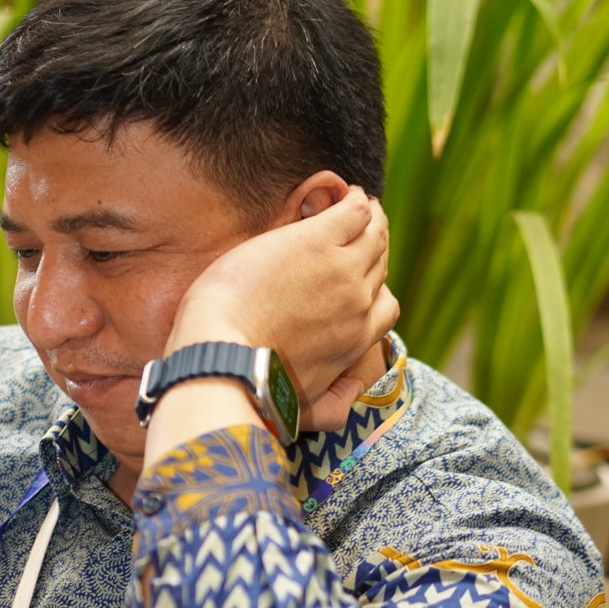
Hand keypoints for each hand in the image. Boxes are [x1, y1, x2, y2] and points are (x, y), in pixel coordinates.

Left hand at [166, 186, 398, 423]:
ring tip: (354, 204)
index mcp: (354, 344)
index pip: (385, 308)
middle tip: (355, 231)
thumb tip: (350, 398)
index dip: (371, 289)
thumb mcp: (303, 413)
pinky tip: (342, 193)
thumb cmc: (249, 387)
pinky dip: (354, 199)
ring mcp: (341, 271)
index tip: (353, 279)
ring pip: (374, 232)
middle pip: (379, 264)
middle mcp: (358, 306)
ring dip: (368, 215)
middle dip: (371, 247)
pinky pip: (354, 209)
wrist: (223, 362)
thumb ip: (332, 407)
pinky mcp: (318, 242)